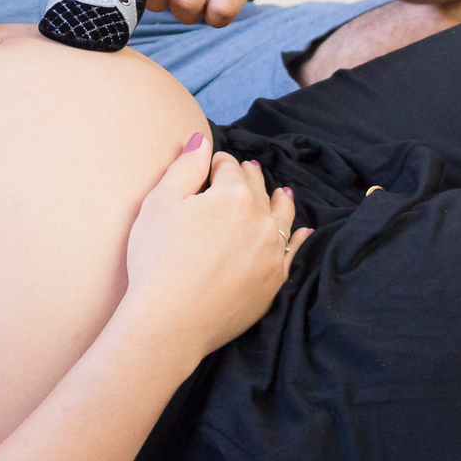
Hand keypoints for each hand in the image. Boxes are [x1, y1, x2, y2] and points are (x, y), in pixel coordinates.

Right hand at [123, 133, 312, 359]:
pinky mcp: (274, 281)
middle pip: (256, 188)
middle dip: (248, 177)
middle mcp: (260, 219)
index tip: (209, 166)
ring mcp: (271, 252)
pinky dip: (298, 238)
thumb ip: (185, 165)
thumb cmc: (158, 258)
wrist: (170, 321)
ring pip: (281, 215)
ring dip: (278, 200)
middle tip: (246, 170)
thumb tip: (202, 140)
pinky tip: (302, 232)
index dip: (216, 163)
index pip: (228, 167)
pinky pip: (293, 252)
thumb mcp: (160, 202)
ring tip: (280, 192)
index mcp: (233, 195)